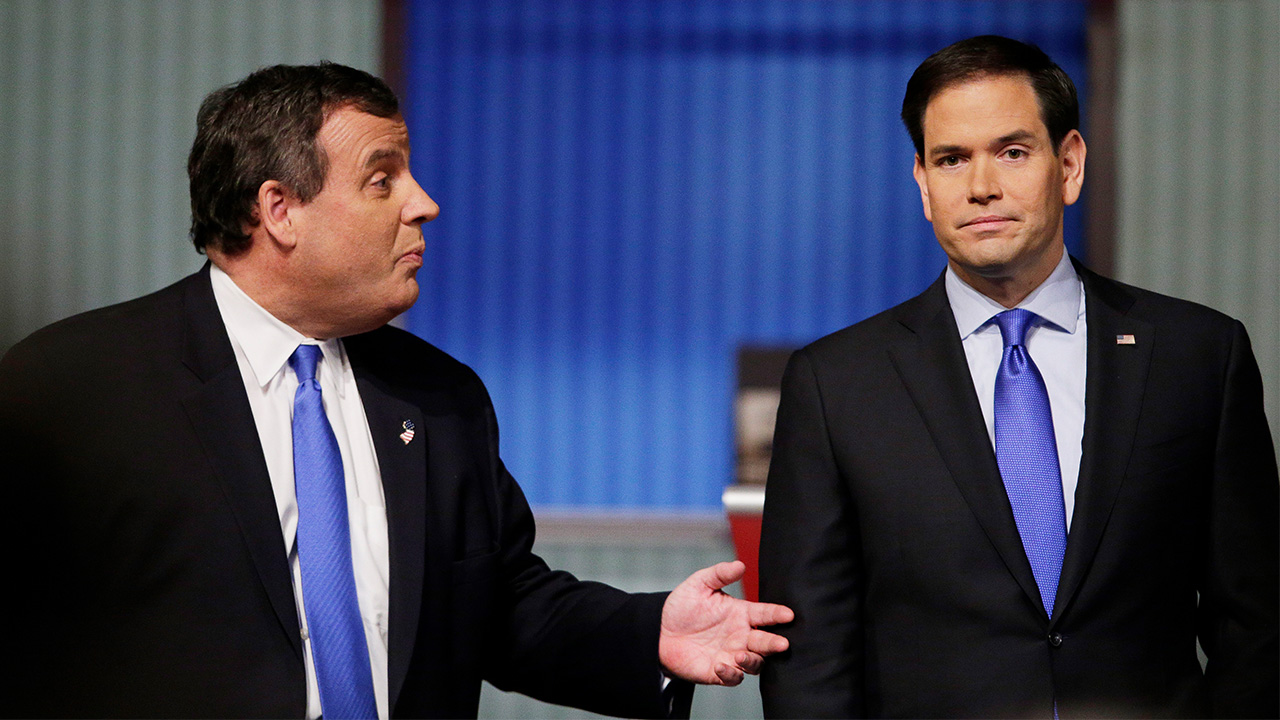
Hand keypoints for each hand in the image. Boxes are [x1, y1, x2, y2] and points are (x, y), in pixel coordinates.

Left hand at [658, 560, 793, 685]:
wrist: (659, 631)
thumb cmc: (683, 607)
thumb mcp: (699, 584)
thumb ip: (720, 574)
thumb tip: (740, 564)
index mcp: (741, 614)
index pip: (765, 614)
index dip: (777, 614)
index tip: (788, 614)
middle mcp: (740, 636)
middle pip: (765, 642)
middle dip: (774, 643)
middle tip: (782, 643)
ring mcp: (731, 655)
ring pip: (754, 663)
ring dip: (753, 661)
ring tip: (742, 655)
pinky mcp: (718, 672)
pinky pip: (733, 678)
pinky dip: (731, 674)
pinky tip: (722, 665)